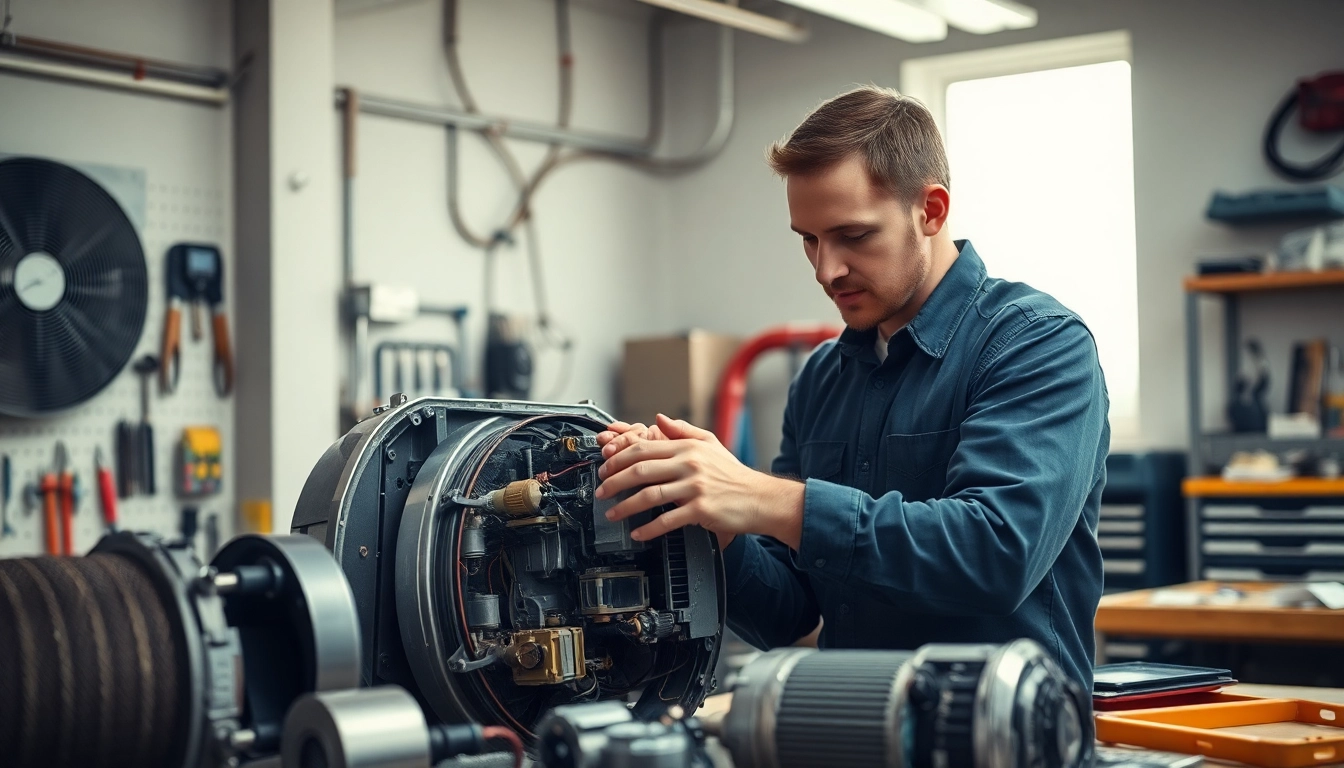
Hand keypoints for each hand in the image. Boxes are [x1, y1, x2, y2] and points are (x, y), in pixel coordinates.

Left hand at [594, 414, 804, 547]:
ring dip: (625, 506)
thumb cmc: (733, 474)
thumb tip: (658, 420)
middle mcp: (689, 465)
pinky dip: (649, 528)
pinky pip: (668, 519)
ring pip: (649, 495)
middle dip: (614, 481)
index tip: (604, 468)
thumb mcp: (710, 443)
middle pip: (640, 470)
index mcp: (687, 448)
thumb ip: (682, 430)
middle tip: (601, 491)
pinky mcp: (700, 510)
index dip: (618, 458)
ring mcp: (694, 487)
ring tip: (612, 513)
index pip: (643, 448)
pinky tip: (638, 532)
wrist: (760, 498)